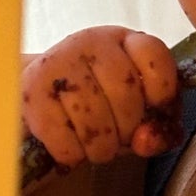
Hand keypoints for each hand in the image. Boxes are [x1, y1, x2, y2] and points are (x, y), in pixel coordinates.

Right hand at [21, 26, 180, 169]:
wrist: (40, 96)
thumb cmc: (98, 104)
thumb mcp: (137, 110)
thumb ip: (158, 128)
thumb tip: (145, 141)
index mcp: (124, 41)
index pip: (155, 56)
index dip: (163, 91)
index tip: (156, 109)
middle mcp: (90, 43)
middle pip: (126, 96)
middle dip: (128, 131)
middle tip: (118, 137)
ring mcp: (58, 63)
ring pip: (95, 124)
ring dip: (101, 149)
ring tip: (96, 145)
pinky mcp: (32, 92)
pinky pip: (66, 142)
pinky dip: (73, 154)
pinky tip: (70, 144)